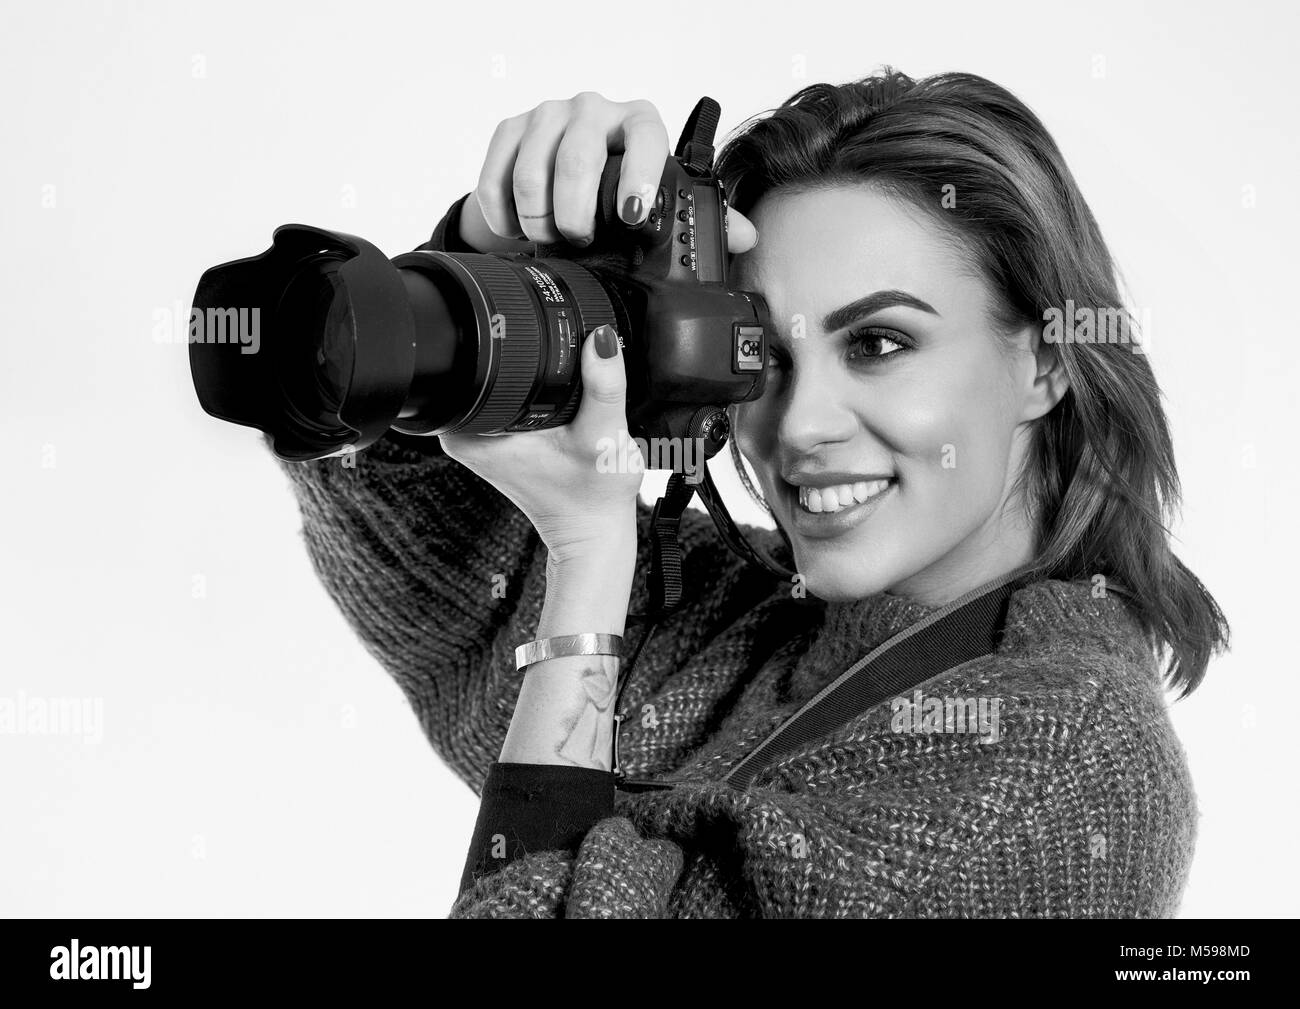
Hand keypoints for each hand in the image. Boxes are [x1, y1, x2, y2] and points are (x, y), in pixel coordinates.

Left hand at [437, 324, 641, 567]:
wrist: (595, 532)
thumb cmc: (593, 497)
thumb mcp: (603, 437)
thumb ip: (602, 386)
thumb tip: (599, 338)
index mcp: (471, 431)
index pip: (480, 360)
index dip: (523, 344)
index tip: (565, 370)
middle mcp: (463, 433)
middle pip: (492, 365)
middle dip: (534, 364)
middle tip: (572, 404)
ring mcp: (478, 436)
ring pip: (504, 380)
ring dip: (537, 381)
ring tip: (569, 414)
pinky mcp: (496, 438)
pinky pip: (511, 399)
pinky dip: (537, 397)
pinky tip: (561, 415)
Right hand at [456, 91, 758, 253]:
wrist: (561, 184)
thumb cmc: (618, 194)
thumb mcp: (661, 205)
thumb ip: (704, 219)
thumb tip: (745, 236)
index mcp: (638, 124)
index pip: (643, 135)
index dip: (637, 175)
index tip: (631, 216)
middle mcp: (594, 111)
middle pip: (578, 158)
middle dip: (573, 212)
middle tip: (577, 240)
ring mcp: (549, 117)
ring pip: (532, 171)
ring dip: (537, 219)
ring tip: (548, 240)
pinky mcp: (510, 129)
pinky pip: (497, 176)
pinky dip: (504, 216)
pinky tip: (517, 231)